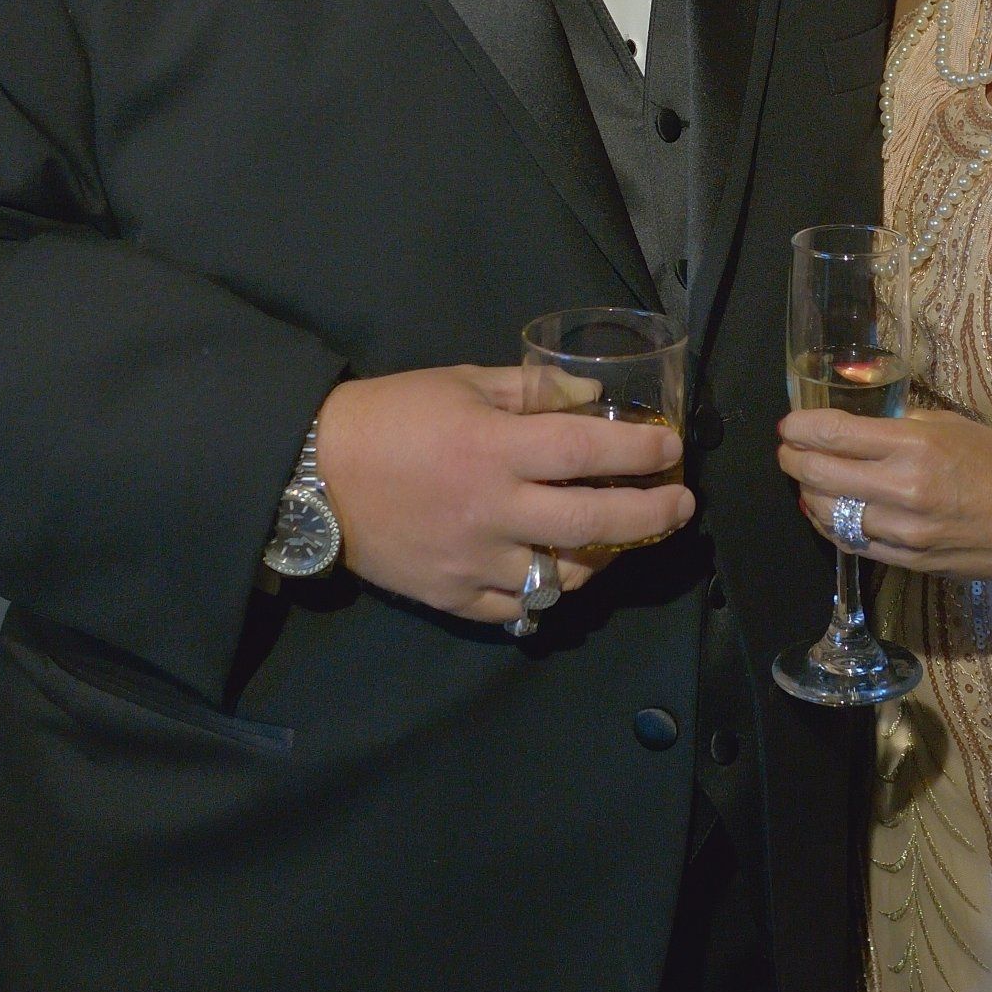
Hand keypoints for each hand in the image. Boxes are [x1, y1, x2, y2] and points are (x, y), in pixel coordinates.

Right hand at [318, 366, 691, 621]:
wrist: (312, 474)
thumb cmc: (391, 416)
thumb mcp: (462, 383)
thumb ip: (531, 391)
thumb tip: (592, 398)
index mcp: (494, 449)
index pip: (588, 451)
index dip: (641, 450)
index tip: (671, 449)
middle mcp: (493, 510)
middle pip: (593, 523)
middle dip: (650, 515)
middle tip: (680, 506)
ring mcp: (474, 561)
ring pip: (564, 576)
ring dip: (602, 558)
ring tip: (617, 539)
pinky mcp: (452, 597)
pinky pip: (518, 607)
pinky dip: (548, 593)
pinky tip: (560, 571)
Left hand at [777, 403, 991, 575]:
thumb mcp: (952, 424)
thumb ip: (901, 425)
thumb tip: (857, 427)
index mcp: (915, 447)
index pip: (834, 435)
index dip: (801, 429)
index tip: (790, 425)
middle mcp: (903, 491)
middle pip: (819, 475)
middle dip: (794, 459)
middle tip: (789, 451)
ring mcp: (903, 533)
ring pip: (829, 514)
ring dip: (809, 494)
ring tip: (808, 480)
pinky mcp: (908, 561)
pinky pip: (851, 543)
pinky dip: (832, 525)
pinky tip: (829, 511)